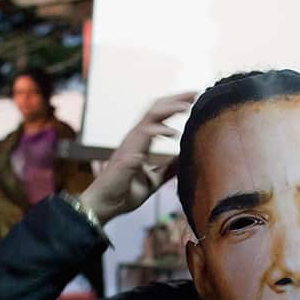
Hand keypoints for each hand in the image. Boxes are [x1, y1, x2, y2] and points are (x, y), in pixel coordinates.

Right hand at [79, 91, 196, 224]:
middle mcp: (134, 139)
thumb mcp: (153, 181)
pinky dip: (160, 131)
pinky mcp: (127, 155)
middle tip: (195, 93)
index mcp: (139, 142)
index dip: (174, 105)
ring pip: (150, 116)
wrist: (105, 207)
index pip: (157, 116)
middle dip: (175, 99)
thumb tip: (184, 161)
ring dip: (169, 108)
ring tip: (187, 106)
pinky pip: (144, 136)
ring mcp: (129, 145)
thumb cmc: (124, 194)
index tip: (192, 100)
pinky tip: (174, 134)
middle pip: (155, 109)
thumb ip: (167, 170)